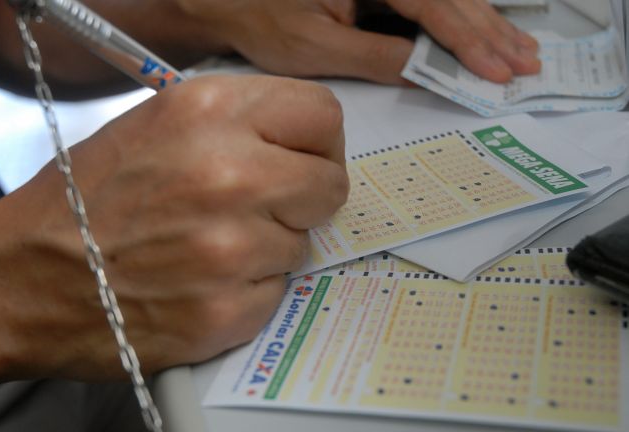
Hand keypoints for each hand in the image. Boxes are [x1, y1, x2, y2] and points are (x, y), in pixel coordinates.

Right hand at [0, 75, 347, 385]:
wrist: (22, 277)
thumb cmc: (83, 201)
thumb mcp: (156, 125)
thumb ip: (235, 124)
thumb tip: (297, 144)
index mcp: (207, 113)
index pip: (322, 116)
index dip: (318, 143)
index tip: (303, 160)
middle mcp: (228, 174)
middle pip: (329, 184)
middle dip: (302, 199)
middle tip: (260, 209)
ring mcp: (232, 248)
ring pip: (303, 244)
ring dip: (268, 248)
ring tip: (206, 248)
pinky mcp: (228, 310)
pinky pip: (276, 293)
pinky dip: (247, 291)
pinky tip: (200, 284)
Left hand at [177, 0, 539, 83]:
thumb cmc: (259, 16)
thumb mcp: (316, 46)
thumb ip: (377, 58)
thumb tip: (426, 73)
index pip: (432, 3)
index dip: (469, 40)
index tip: (497, 69)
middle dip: (489, 30)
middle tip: (523, 62)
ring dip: (482, 22)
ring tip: (515, 49)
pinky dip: (455, 19)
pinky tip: (479, 33)